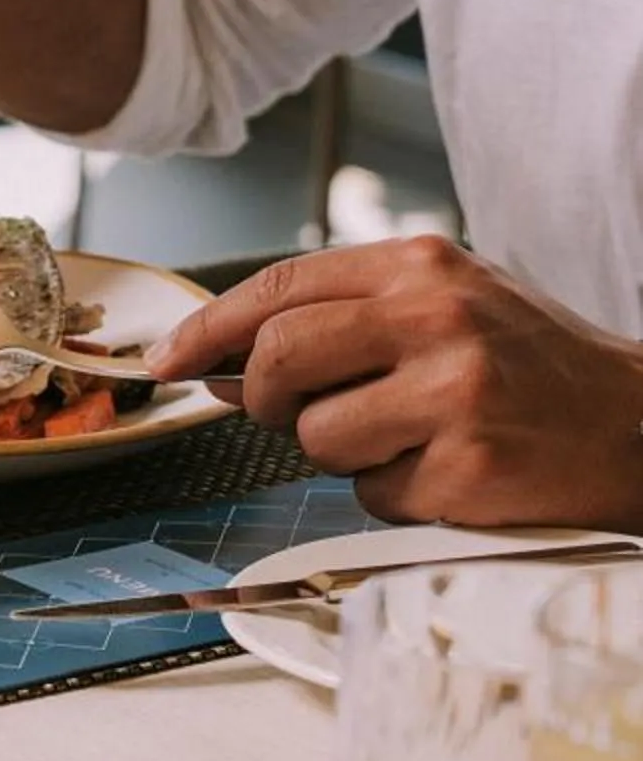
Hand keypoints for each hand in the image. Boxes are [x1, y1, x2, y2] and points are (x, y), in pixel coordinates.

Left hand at [147, 236, 642, 530]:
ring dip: (343, 454)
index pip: (279, 287)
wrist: (641, 426)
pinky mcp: (469, 469)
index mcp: (421, 264)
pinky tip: (447, 472)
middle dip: (264, 400)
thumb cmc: (528, 365)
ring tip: (407, 438)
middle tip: (294, 414)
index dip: (207, 326)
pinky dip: (393, 495)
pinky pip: (373, 495)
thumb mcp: (446, 304)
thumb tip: (215, 361)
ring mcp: (454, 393)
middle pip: (278, 359)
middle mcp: (435, 317)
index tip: (165, 359)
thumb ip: (341, 318)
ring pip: (317, 438)